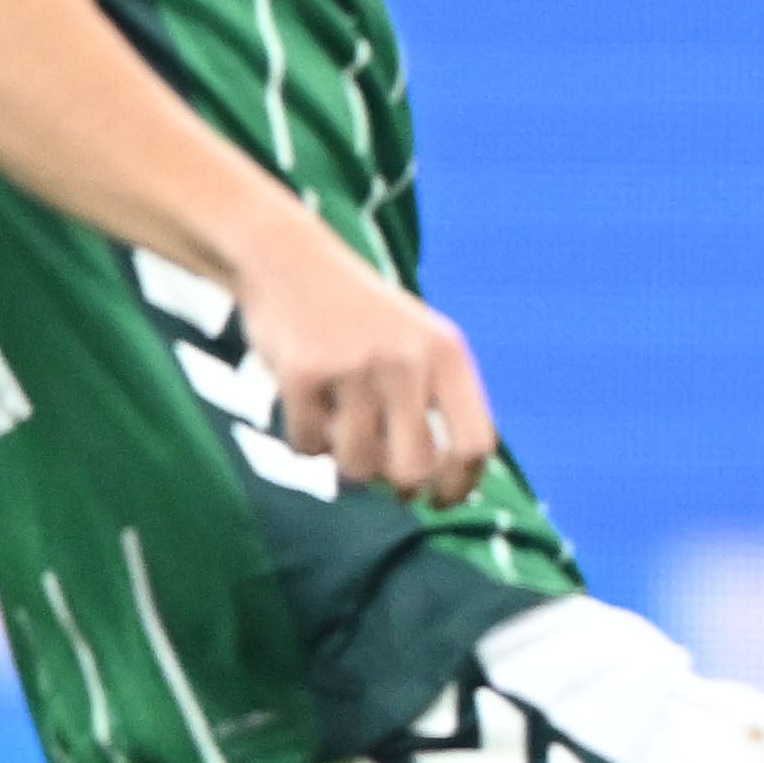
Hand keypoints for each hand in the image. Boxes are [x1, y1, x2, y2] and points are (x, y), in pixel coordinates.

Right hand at [240, 213, 500, 501]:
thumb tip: (446, 488)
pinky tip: (305, 412)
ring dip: (345, 465)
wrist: (290, 261)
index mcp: (448, 355)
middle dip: (397, 486)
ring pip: (357, 466)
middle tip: (382, 478)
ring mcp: (354, 364)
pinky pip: (307, 446)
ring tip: (339, 434)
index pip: (474, 445)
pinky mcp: (303, 371)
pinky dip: (303, 442)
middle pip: (415, 469)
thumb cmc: (361, 319)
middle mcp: (408, 359)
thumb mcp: (420, 344)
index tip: (438, 502)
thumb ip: (441, 404)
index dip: (459, 485)